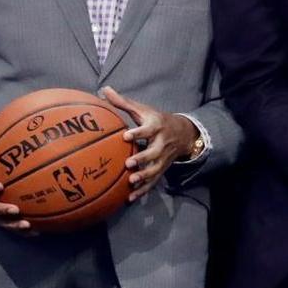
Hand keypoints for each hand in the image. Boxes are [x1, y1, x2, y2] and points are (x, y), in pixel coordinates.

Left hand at [101, 87, 198, 201]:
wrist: (183, 133)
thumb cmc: (156, 119)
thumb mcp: (143, 110)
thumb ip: (123, 102)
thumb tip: (103, 90)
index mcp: (156, 127)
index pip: (147, 130)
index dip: (138, 133)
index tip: (126, 136)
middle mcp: (161, 143)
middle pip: (154, 152)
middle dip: (142, 158)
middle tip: (129, 163)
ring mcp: (162, 158)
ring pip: (155, 168)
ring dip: (144, 176)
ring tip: (132, 181)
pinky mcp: (161, 169)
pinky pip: (153, 181)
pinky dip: (143, 190)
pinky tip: (130, 198)